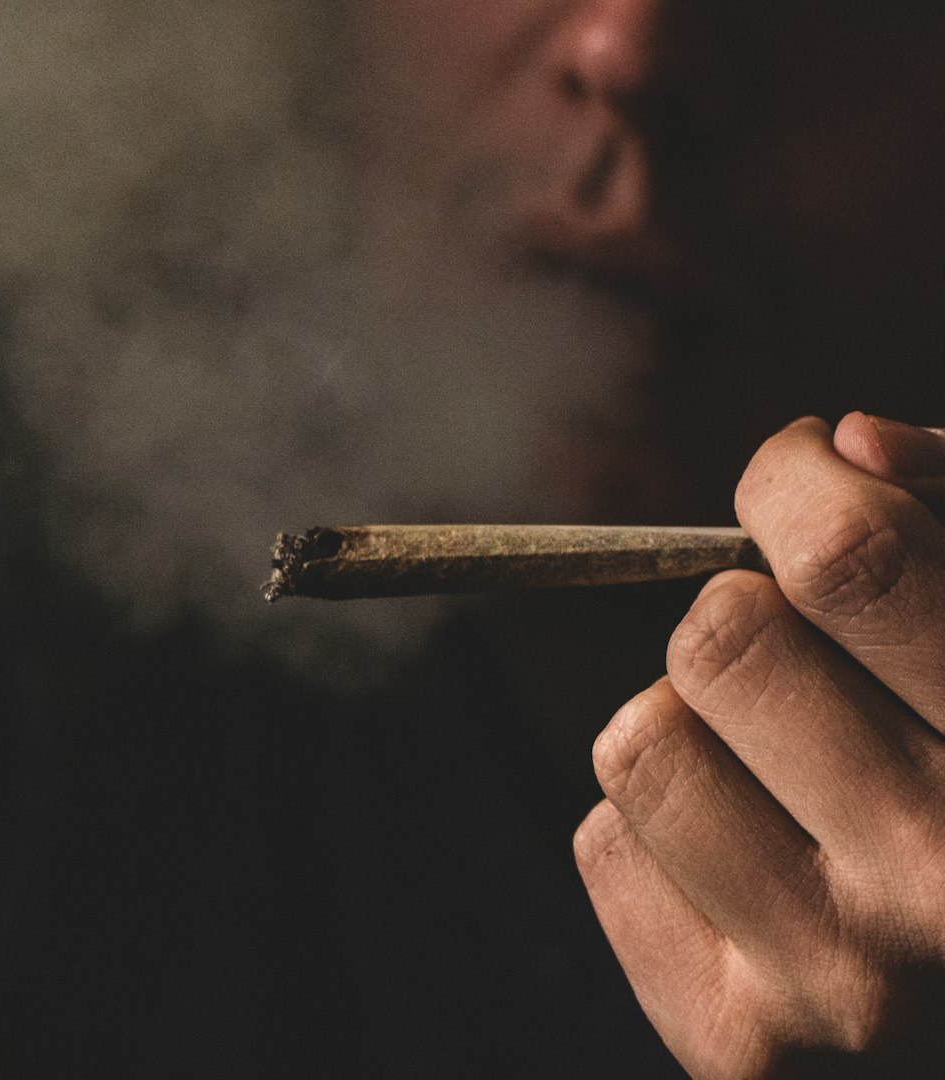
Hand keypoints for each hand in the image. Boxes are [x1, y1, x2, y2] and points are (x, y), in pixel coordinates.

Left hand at [575, 413, 944, 1077]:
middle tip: (799, 647)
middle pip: (719, 639)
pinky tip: (748, 857)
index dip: (792, 484)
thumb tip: (845, 442)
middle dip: (743, 607)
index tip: (796, 479)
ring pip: (639, 740)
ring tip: (771, 762)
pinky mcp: (735, 1054)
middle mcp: (944, 890)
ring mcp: (835, 992)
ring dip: (689, 720)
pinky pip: (606, 847)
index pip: (849, 560)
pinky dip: (658, 828)